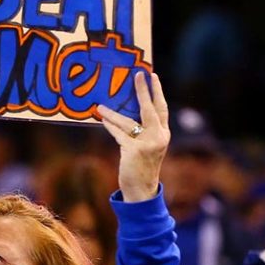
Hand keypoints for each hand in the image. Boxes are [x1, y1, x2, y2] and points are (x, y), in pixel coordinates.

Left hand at [96, 72, 169, 202]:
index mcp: (163, 134)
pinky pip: (119, 133)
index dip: (157, 91)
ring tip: (100, 106)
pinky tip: (102, 119)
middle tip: (138, 75)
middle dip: (143, 90)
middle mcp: (159, 137)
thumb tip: (123, 113)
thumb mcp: (147, 147)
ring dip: (112, 113)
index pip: (162, 108)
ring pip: (128, 122)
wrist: (141, 190)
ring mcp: (147, 144)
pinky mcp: (134, 150)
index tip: (152, 75)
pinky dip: (110, 126)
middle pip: (150, 108)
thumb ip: (141, 131)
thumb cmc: (141, 167)